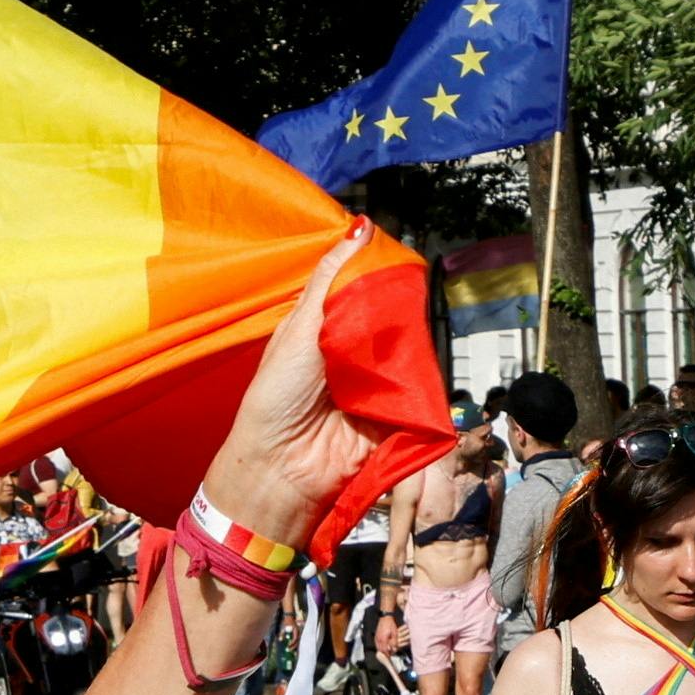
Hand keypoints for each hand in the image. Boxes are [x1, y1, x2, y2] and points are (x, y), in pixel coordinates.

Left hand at [196, 224, 385, 547]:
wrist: (282, 466)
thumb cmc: (276, 397)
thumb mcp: (300, 326)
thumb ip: (331, 278)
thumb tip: (360, 227)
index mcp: (326, 327)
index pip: (363, 290)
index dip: (378, 273)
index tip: (395, 254)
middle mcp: (353, 353)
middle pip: (391, 319)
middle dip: (399, 309)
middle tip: (404, 296)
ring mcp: (376, 382)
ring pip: (407, 351)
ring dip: (407, 343)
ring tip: (400, 334)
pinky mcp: (396, 411)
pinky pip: (418, 388)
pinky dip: (417, 378)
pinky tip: (411, 365)